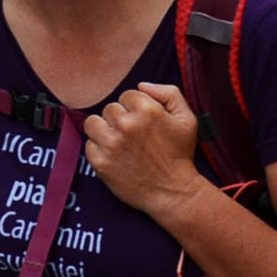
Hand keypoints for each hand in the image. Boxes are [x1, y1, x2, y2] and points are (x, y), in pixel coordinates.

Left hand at [83, 83, 208, 221]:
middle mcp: (127, 125)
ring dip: (104, 130)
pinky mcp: (100, 162)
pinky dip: (99, 149)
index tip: (144, 122)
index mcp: (148, 110)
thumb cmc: (180, 155)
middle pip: (109, 108)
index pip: (127, 95)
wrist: (173, 192)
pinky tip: (115, 156)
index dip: (136, 108)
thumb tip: (141, 84)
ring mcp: (111, 144)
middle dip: (120, 119)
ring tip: (119, 142)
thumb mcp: (187, 119)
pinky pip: (89, 145)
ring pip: (93, 123)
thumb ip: (169, 93)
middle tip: (134, 135)